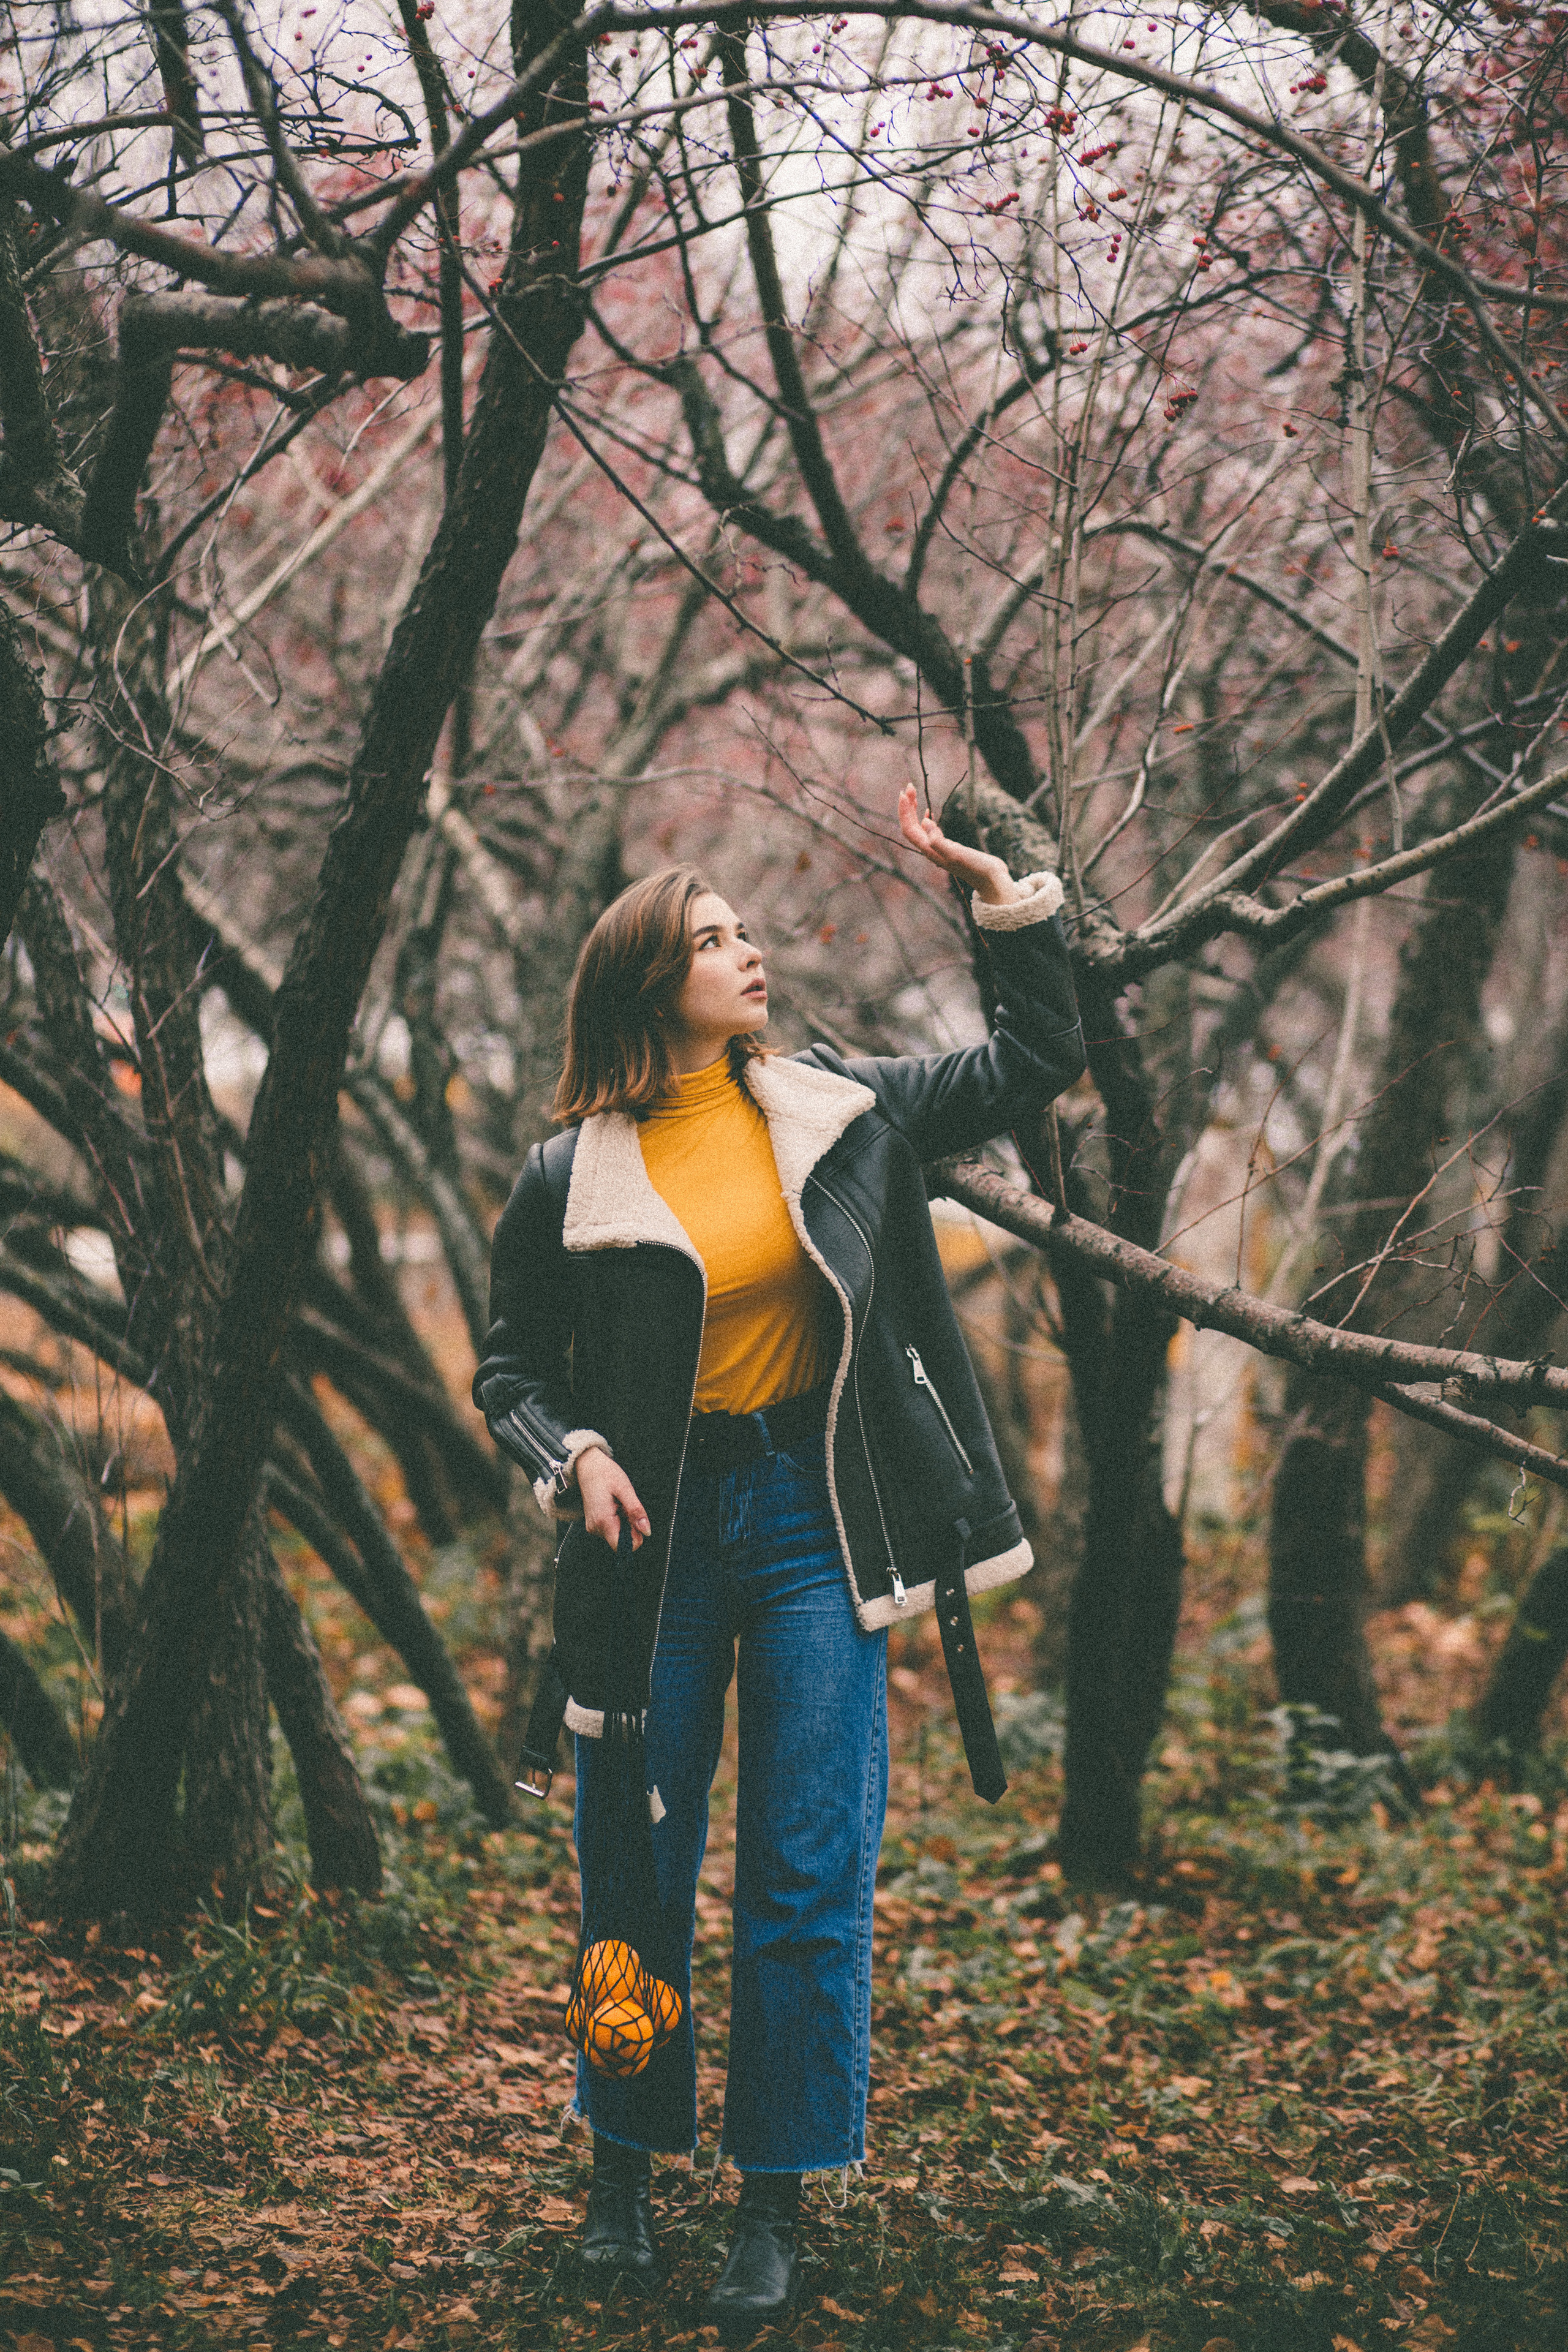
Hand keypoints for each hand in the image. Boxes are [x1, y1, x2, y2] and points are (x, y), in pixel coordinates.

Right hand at [576, 1446, 650, 1550]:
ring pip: (617, 1535)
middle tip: (626, 1505)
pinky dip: (617, 1520)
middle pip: (621, 1541)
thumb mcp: (625, 1489)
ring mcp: (592, 1527)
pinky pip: (610, 1530)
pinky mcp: (593, 1524)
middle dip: (630, 1526)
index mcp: (603, 1521)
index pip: (622, 1547)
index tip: (635, 1519)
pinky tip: (614, 1505)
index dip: (635, 1537)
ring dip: (624, 1522)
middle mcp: (595, 1528)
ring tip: (618, 1503)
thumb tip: (647, 1531)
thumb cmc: (605, 1473)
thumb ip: (636, 1511)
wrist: (587, 1465)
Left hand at [897, 782, 1021, 905]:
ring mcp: (938, 849)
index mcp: (930, 850)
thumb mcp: (956, 853)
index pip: (909, 829)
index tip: (905, 792)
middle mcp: (930, 850)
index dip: (904, 810)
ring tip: (914, 794)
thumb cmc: (975, 866)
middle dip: (908, 806)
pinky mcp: (947, 848)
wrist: (990, 879)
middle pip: (911, 826)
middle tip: (909, 786)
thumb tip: (924, 821)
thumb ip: (938, 840)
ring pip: (919, 828)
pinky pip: (929, 832)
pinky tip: (928, 813)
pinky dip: (926, 820)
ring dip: (914, 811)